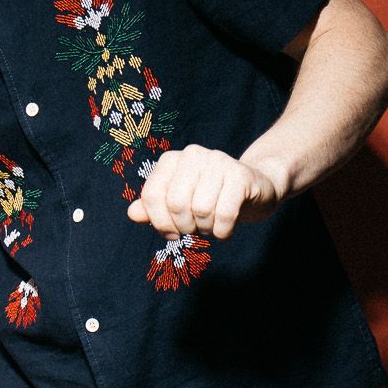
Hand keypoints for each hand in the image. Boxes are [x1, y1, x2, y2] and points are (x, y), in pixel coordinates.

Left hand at [125, 145, 287, 237]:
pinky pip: (224, 214)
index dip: (159, 222)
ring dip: (206, 229)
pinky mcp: (241, 175)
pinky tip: (225, 230)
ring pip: (201, 210)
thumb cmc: (211, 198)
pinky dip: (223, 231)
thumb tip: (132, 213)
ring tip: (211, 225)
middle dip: (185, 227)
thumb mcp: (179, 204)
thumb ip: (153, 208)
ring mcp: (218, 161)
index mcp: (172, 160)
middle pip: (176, 204)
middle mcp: (193, 155)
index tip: (172, 233)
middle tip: (195, 229)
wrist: (255, 189)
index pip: (152, 196)